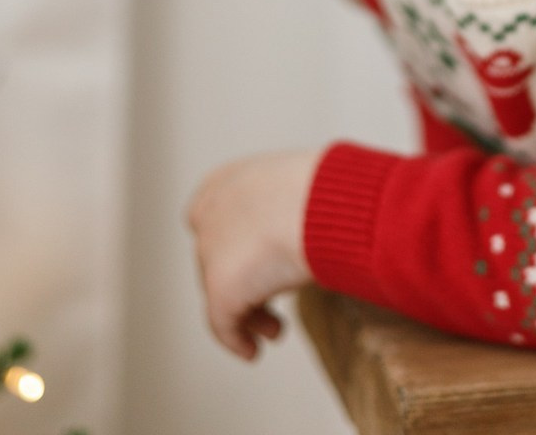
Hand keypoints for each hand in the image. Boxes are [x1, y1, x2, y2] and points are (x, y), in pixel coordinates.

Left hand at [185, 149, 322, 358]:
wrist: (318, 205)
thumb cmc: (325, 190)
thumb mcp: (302, 187)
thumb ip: (289, 205)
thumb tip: (314, 221)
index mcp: (226, 182)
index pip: (213, 216)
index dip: (232, 244)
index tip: (258, 260)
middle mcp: (210, 214)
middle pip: (219, 258)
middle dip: (247, 282)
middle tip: (275, 301)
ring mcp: (211, 252)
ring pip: (223, 291)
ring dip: (248, 313)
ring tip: (275, 331)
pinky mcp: (220, 288)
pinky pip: (223, 323)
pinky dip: (236, 339)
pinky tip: (253, 352)